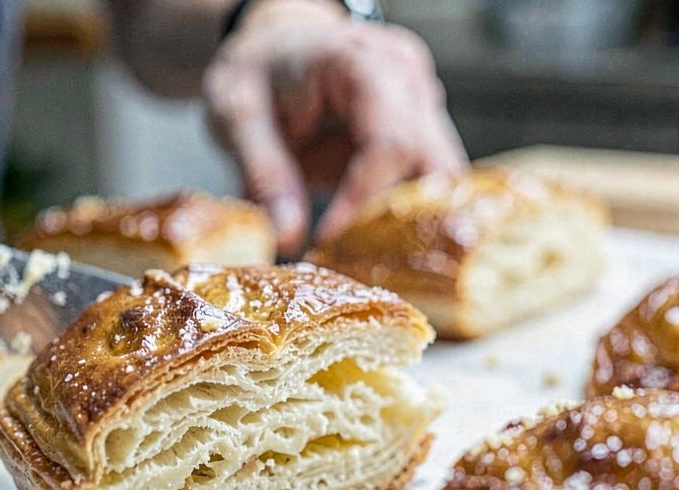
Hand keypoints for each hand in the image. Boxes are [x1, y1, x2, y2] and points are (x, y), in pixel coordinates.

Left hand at [204, 0, 466, 252]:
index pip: (392, 142)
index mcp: (362, 63)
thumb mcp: (238, 116)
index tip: (327, 239)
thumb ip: (265, 174)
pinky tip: (365, 236)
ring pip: (441, 177)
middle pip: (434, 163)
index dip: (366, 200)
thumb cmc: (256, 70)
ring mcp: (420, 101)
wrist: (272, 43)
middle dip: (399, 220)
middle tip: (351, 257)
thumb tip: (289, 238)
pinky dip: (401, 213)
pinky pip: (425, 179)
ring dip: (404, 221)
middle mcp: (406, 77)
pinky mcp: (419, 127)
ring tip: (356, 250)